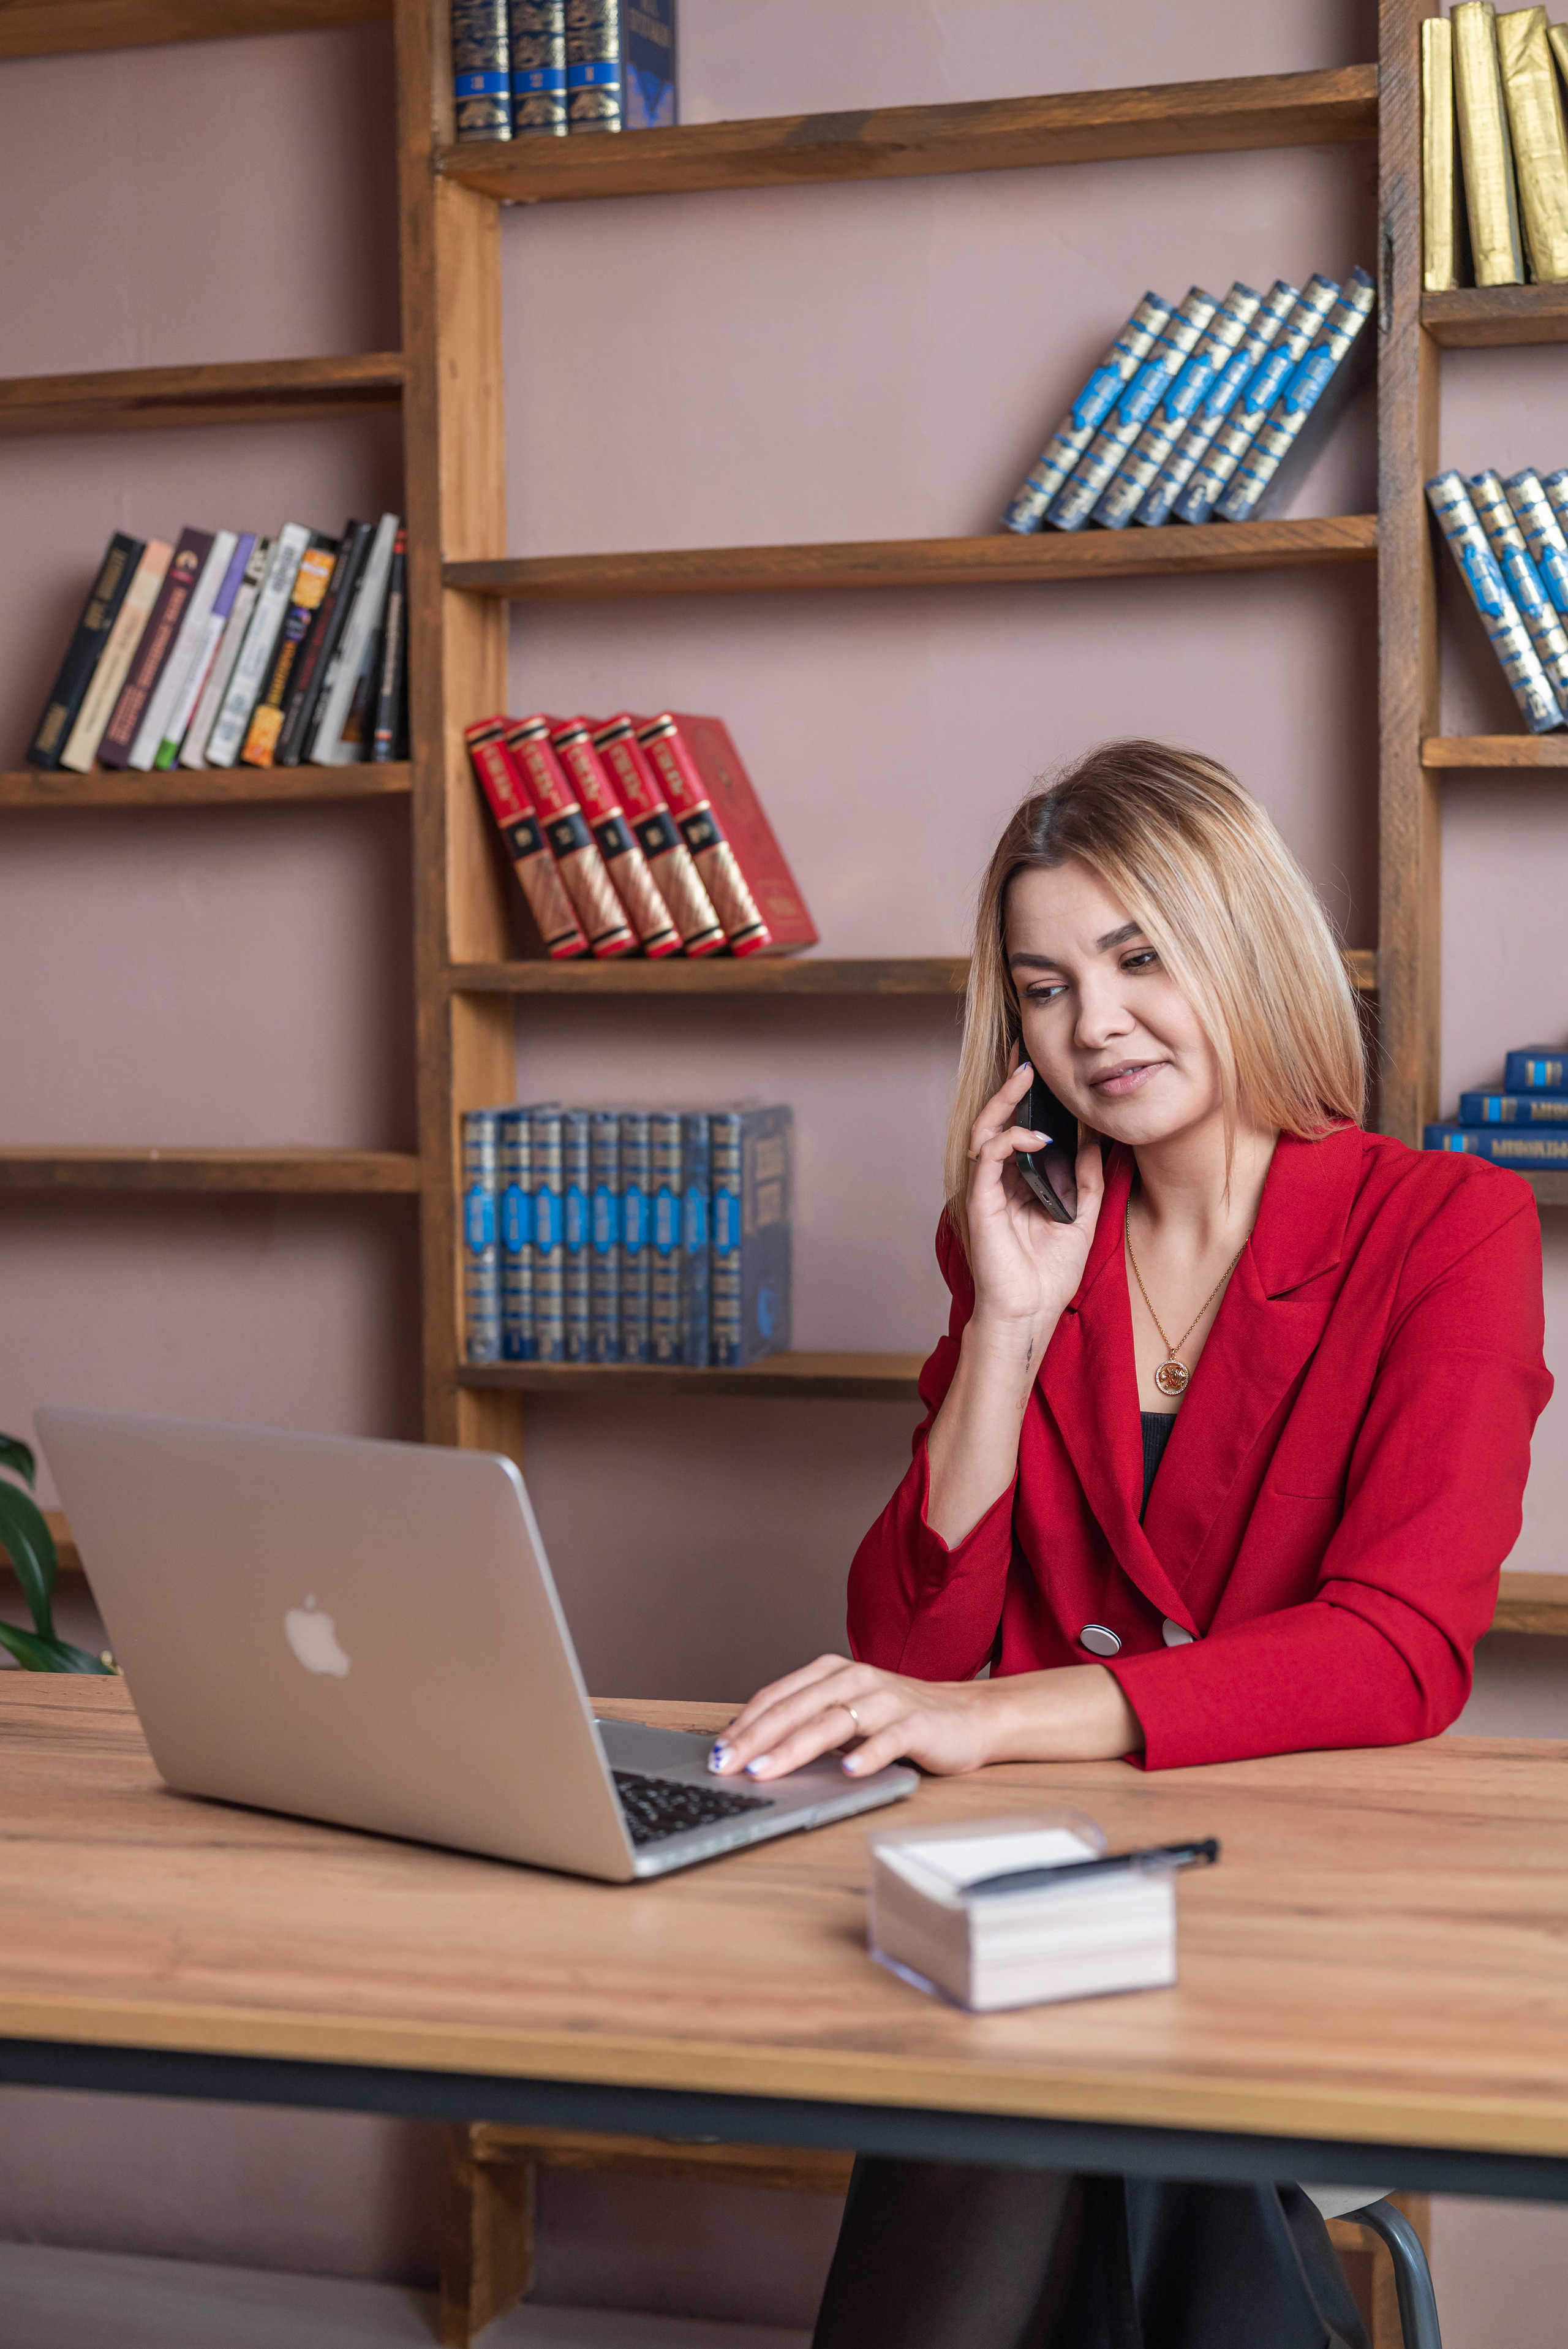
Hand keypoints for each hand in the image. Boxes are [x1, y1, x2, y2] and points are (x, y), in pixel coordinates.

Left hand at [707, 1654, 1142, 1783]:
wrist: (968, 1717)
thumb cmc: (896, 1719)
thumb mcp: (845, 1714)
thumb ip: (805, 1723)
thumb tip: (747, 1751)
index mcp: (830, 1673)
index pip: (776, 1698)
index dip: (742, 1725)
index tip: (714, 1754)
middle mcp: (855, 1678)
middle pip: (795, 1708)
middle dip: (755, 1739)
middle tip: (725, 1766)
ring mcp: (886, 1699)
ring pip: (832, 1722)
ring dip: (795, 1748)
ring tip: (766, 1771)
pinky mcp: (916, 1723)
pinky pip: (887, 1740)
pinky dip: (867, 1755)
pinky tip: (848, 1772)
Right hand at [964, 1060, 1104, 1346]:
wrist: (1030, 1315)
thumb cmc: (1048, 1277)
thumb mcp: (1081, 1220)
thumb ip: (1086, 1182)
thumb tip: (1096, 1143)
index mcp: (1018, 1184)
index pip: (1018, 1129)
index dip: (1027, 1098)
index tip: (1043, 1068)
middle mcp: (999, 1181)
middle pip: (997, 1120)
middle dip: (1011, 1085)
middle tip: (1027, 1054)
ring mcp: (987, 1189)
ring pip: (986, 1129)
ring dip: (1006, 1100)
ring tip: (1026, 1075)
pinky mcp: (981, 1201)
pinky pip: (989, 1156)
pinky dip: (1011, 1138)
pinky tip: (1037, 1134)